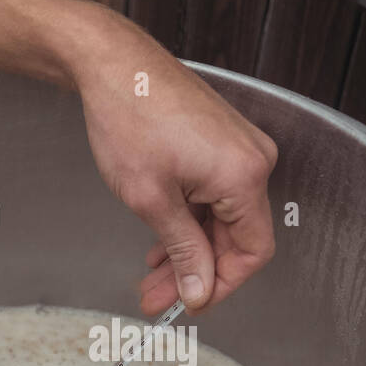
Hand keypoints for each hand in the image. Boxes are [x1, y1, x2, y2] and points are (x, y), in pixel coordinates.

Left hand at [71, 10, 277, 314]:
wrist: (113, 64)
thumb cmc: (129, 117)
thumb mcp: (152, 200)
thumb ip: (183, 251)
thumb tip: (200, 289)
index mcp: (244, 175)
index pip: (252, 252)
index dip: (221, 283)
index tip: (190, 301)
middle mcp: (253, 160)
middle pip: (234, 238)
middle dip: (195, 270)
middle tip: (157, 296)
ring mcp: (239, 149)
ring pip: (220, 220)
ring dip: (188, 249)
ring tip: (151, 275)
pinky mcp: (222, 142)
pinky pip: (214, 196)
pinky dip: (189, 221)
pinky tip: (160, 241)